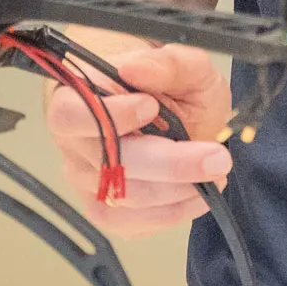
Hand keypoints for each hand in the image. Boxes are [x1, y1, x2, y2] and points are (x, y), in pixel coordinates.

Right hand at [42, 37, 236, 237]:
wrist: (162, 106)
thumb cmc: (165, 82)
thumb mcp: (181, 64)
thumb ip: (166, 61)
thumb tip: (136, 70)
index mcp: (77, 98)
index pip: (71, 114)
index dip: (110, 116)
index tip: (152, 107)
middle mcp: (74, 142)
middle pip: (106, 164)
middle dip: (167, 164)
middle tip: (215, 157)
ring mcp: (87, 179)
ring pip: (122, 199)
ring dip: (175, 190)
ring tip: (214, 171)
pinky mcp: (105, 209)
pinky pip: (129, 224)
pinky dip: (170, 214)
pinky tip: (196, 194)